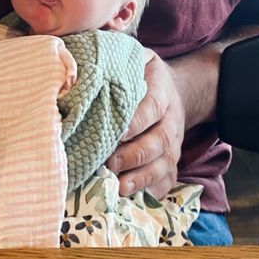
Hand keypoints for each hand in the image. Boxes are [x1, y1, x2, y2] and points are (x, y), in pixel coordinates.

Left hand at [106, 50, 184, 198]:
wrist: (177, 92)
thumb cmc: (144, 75)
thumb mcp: (137, 58)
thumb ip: (117, 60)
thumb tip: (82, 63)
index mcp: (161, 92)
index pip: (152, 107)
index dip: (137, 121)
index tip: (118, 132)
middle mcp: (171, 121)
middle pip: (158, 140)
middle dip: (135, 154)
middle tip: (112, 162)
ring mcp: (174, 144)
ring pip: (164, 163)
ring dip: (142, 177)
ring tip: (121, 186)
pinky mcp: (172, 161)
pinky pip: (168, 180)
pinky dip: (153, 191)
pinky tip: (134, 200)